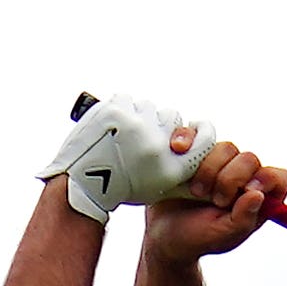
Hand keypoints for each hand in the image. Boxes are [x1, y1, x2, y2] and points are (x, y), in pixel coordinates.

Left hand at [39, 93, 214, 222]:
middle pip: (171, 116)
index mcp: (174, 167)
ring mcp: (137, 125)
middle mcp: (159, 145)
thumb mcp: (159, 186)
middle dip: (158, 123)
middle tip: (140, 139)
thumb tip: (196, 140)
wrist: (83, 184)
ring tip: (121, 136)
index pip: (204, 136)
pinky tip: (111, 127)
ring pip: (147, 106)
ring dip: (137, 116)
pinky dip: (120, 109)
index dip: (202, 129)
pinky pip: (126, 99)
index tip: (193, 126)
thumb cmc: (121, 186)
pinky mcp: (116, 111)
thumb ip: (180, 165)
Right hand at [143, 140, 286, 265]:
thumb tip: (258, 195)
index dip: (267, 179)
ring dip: (208, 168)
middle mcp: (242, 176)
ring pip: (225, 146)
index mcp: (257, 198)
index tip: (247, 190)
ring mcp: (218, 160)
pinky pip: (196, 131)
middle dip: (229, 180)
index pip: (279, 177)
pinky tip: (178, 151)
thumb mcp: (221, 236)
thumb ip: (242, 219)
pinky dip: (187, 138)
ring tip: (195, 190)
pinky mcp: (194, 148)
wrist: (162, 233)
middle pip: (249, 158)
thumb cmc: (196, 238)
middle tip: (214, 200)